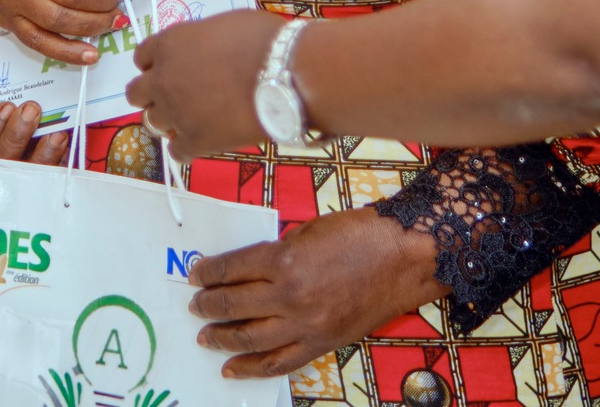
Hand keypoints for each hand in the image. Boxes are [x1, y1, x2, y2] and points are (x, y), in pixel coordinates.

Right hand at [0, 100, 70, 204]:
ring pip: (27, 178)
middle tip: (31, 110)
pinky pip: (49, 185)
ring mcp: (11, 201)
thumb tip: (15, 108)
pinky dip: (59, 163)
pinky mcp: (37, 203)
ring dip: (44, 152)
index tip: (5, 108)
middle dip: (17, 134)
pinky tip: (64, 146)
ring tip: (55, 132)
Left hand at [128, 9, 282, 161]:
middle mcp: (163, 79)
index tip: (168, 68)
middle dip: (151, 94)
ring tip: (192, 118)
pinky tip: (202, 140)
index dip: (154, 63)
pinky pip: (176, 151)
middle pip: (136, 93)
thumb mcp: (223, 25)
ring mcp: (175, 113)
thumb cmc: (262, 40)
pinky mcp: (194, 142)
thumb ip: (201, 40)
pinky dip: (186, 147)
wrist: (284, 74)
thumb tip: (206, 51)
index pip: (141, 57)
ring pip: (151, 122)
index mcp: (169, 45)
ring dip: (168, 120)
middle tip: (174, 95)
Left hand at [189, 207, 447, 378]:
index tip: (196, 274)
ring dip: (221, 337)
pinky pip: (278, 362)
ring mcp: (305, 323)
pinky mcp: (320, 343)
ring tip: (205, 335)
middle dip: (208, 305)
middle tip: (196, 305)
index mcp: (284, 259)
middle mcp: (289, 295)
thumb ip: (278, 251)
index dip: (208, 272)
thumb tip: (250, 268)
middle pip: (234, 304)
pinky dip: (250, 368)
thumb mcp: (309, 231)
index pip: (231, 268)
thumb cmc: (360, 234)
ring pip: (249, 338)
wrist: (404, 258)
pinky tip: (231, 368)